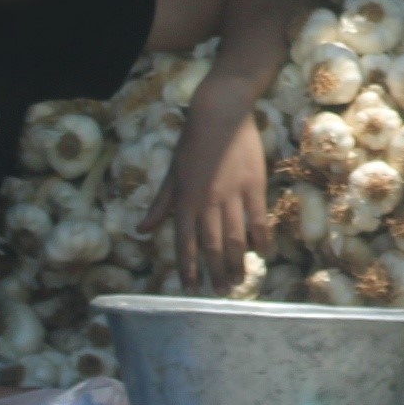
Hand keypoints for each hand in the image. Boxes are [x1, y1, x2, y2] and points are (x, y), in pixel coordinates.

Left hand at [143, 86, 269, 293]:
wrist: (220, 112)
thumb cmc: (192, 141)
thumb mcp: (171, 172)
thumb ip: (161, 204)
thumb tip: (141, 230)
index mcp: (184, 199)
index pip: (184, 241)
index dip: (187, 266)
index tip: (190, 288)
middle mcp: (207, 201)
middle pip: (211, 245)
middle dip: (214, 272)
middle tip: (220, 292)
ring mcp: (232, 194)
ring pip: (234, 237)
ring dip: (236, 262)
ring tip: (239, 281)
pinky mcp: (254, 184)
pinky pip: (257, 218)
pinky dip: (260, 238)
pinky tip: (262, 253)